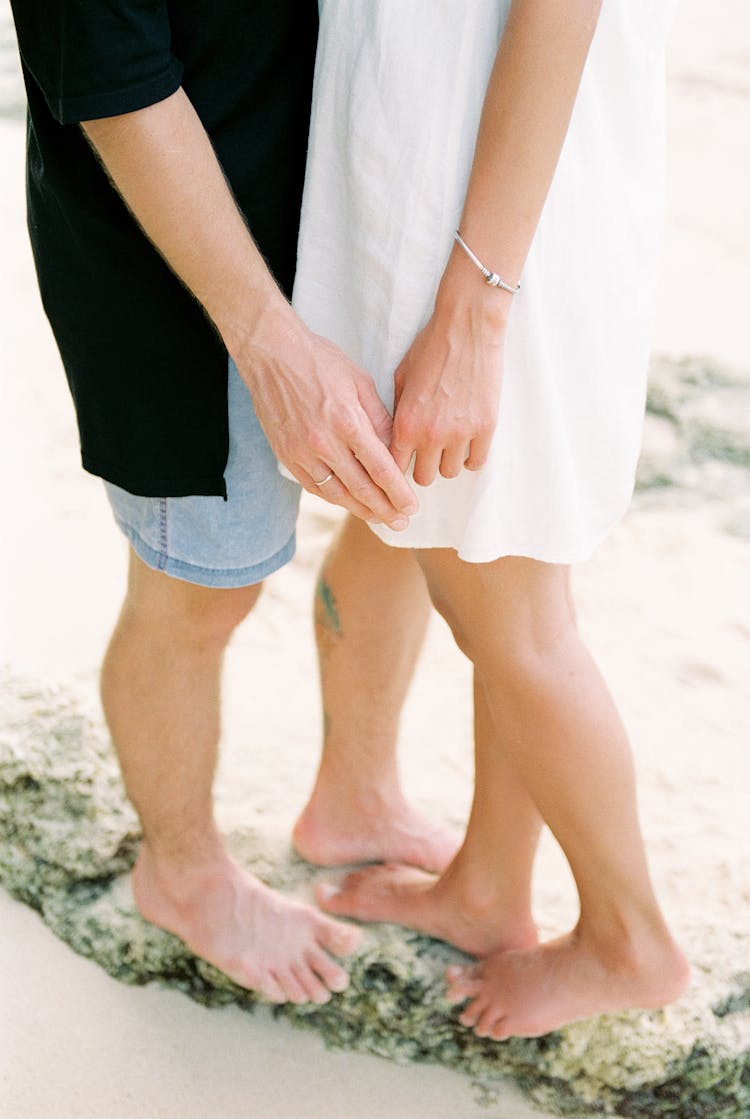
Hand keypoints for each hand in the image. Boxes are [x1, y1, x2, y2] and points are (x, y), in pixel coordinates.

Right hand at [235, 303, 418, 528]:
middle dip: (385, 509)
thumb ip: (379, 418)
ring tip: (380, 520)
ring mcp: (302, 452)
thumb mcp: (360, 382)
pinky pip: (314, 486)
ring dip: (360, 510)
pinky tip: (349, 504)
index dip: (398, 492)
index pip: (380, 469)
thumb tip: (394, 450)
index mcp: (348, 422)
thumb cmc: (319, 361)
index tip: (411, 506)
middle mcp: (324, 443)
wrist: (271, 354)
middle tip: (401, 522)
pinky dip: (334, 498)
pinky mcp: (287, 455)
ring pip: (336, 494)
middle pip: (361, 488)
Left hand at [390, 271, 508, 485]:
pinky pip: (476, 462)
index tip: (400, 464)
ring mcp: (461, 434)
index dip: (395, 468)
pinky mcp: (486, 428)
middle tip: (426, 452)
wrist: (467, 326)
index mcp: (406, 423)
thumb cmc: (431, 346)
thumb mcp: (401, 377)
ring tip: (448, 443)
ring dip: (447, 461)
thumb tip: (394, 435)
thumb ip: (397, 411)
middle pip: (423, 477)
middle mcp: (431, 435)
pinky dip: (470, 457)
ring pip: (450, 473)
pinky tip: (467, 443)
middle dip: (422, 466)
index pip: (394, 466)